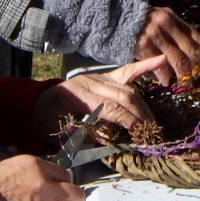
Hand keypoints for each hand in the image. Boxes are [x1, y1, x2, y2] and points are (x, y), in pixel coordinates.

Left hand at [32, 55, 168, 140]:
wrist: (37, 104)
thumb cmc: (49, 120)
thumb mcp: (65, 133)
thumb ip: (91, 135)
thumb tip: (118, 141)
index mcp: (78, 95)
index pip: (111, 108)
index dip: (127, 121)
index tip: (139, 135)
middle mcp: (90, 82)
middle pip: (124, 96)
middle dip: (140, 115)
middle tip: (150, 131)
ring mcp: (98, 77)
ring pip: (128, 87)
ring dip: (143, 105)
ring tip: (152, 121)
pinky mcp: (105, 76)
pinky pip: (127, 71)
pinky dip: (145, 66)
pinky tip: (162, 60)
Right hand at [133, 7, 199, 84]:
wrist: (114, 20)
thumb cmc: (138, 23)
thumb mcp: (159, 19)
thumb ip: (173, 31)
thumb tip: (190, 52)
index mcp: (172, 17)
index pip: (196, 37)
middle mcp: (166, 24)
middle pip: (190, 51)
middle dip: (194, 67)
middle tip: (193, 76)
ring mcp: (155, 35)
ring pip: (178, 61)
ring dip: (182, 75)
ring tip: (182, 82)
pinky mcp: (143, 47)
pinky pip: (160, 67)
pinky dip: (165, 77)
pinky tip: (165, 81)